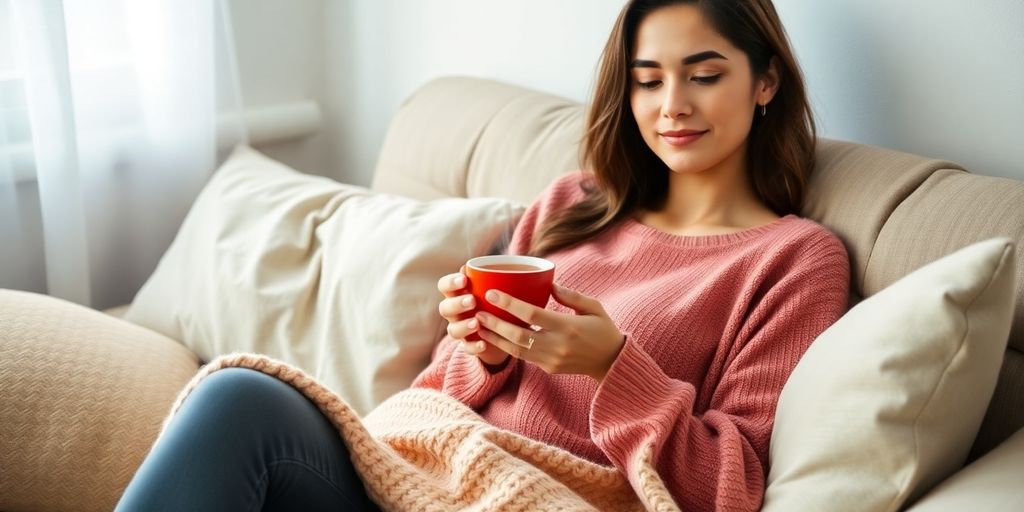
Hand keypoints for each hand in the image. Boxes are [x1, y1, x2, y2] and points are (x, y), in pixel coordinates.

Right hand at [436, 266, 510, 367]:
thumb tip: (500, 267)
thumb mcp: (498, 289)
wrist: (508, 331)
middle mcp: (456, 312)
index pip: (444, 286)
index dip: (450, 283)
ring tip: (476, 323)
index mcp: (458, 294)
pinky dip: (474, 346)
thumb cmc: (500, 302)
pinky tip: (484, 343)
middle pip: (444, 308)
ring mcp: (461, 330)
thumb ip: (494, 278)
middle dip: (456, 304)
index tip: (464, 280)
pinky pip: (467, 348)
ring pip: (452, 330)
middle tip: (472, 301)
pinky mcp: (470, 346)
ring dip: (463, 326)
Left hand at [474, 283, 625, 381]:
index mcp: (568, 327)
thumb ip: (571, 296)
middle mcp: (557, 346)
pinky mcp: (547, 368)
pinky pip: (522, 357)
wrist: (612, 363)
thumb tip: (548, 284)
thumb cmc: (603, 330)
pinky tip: (493, 338)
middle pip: (518, 335)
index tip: (492, 294)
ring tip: (478, 326)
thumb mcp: (594, 307)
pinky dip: (505, 347)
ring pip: (515, 350)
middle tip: (477, 311)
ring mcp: (551, 360)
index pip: (532, 314)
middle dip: (494, 323)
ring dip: (494, 338)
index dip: (509, 304)